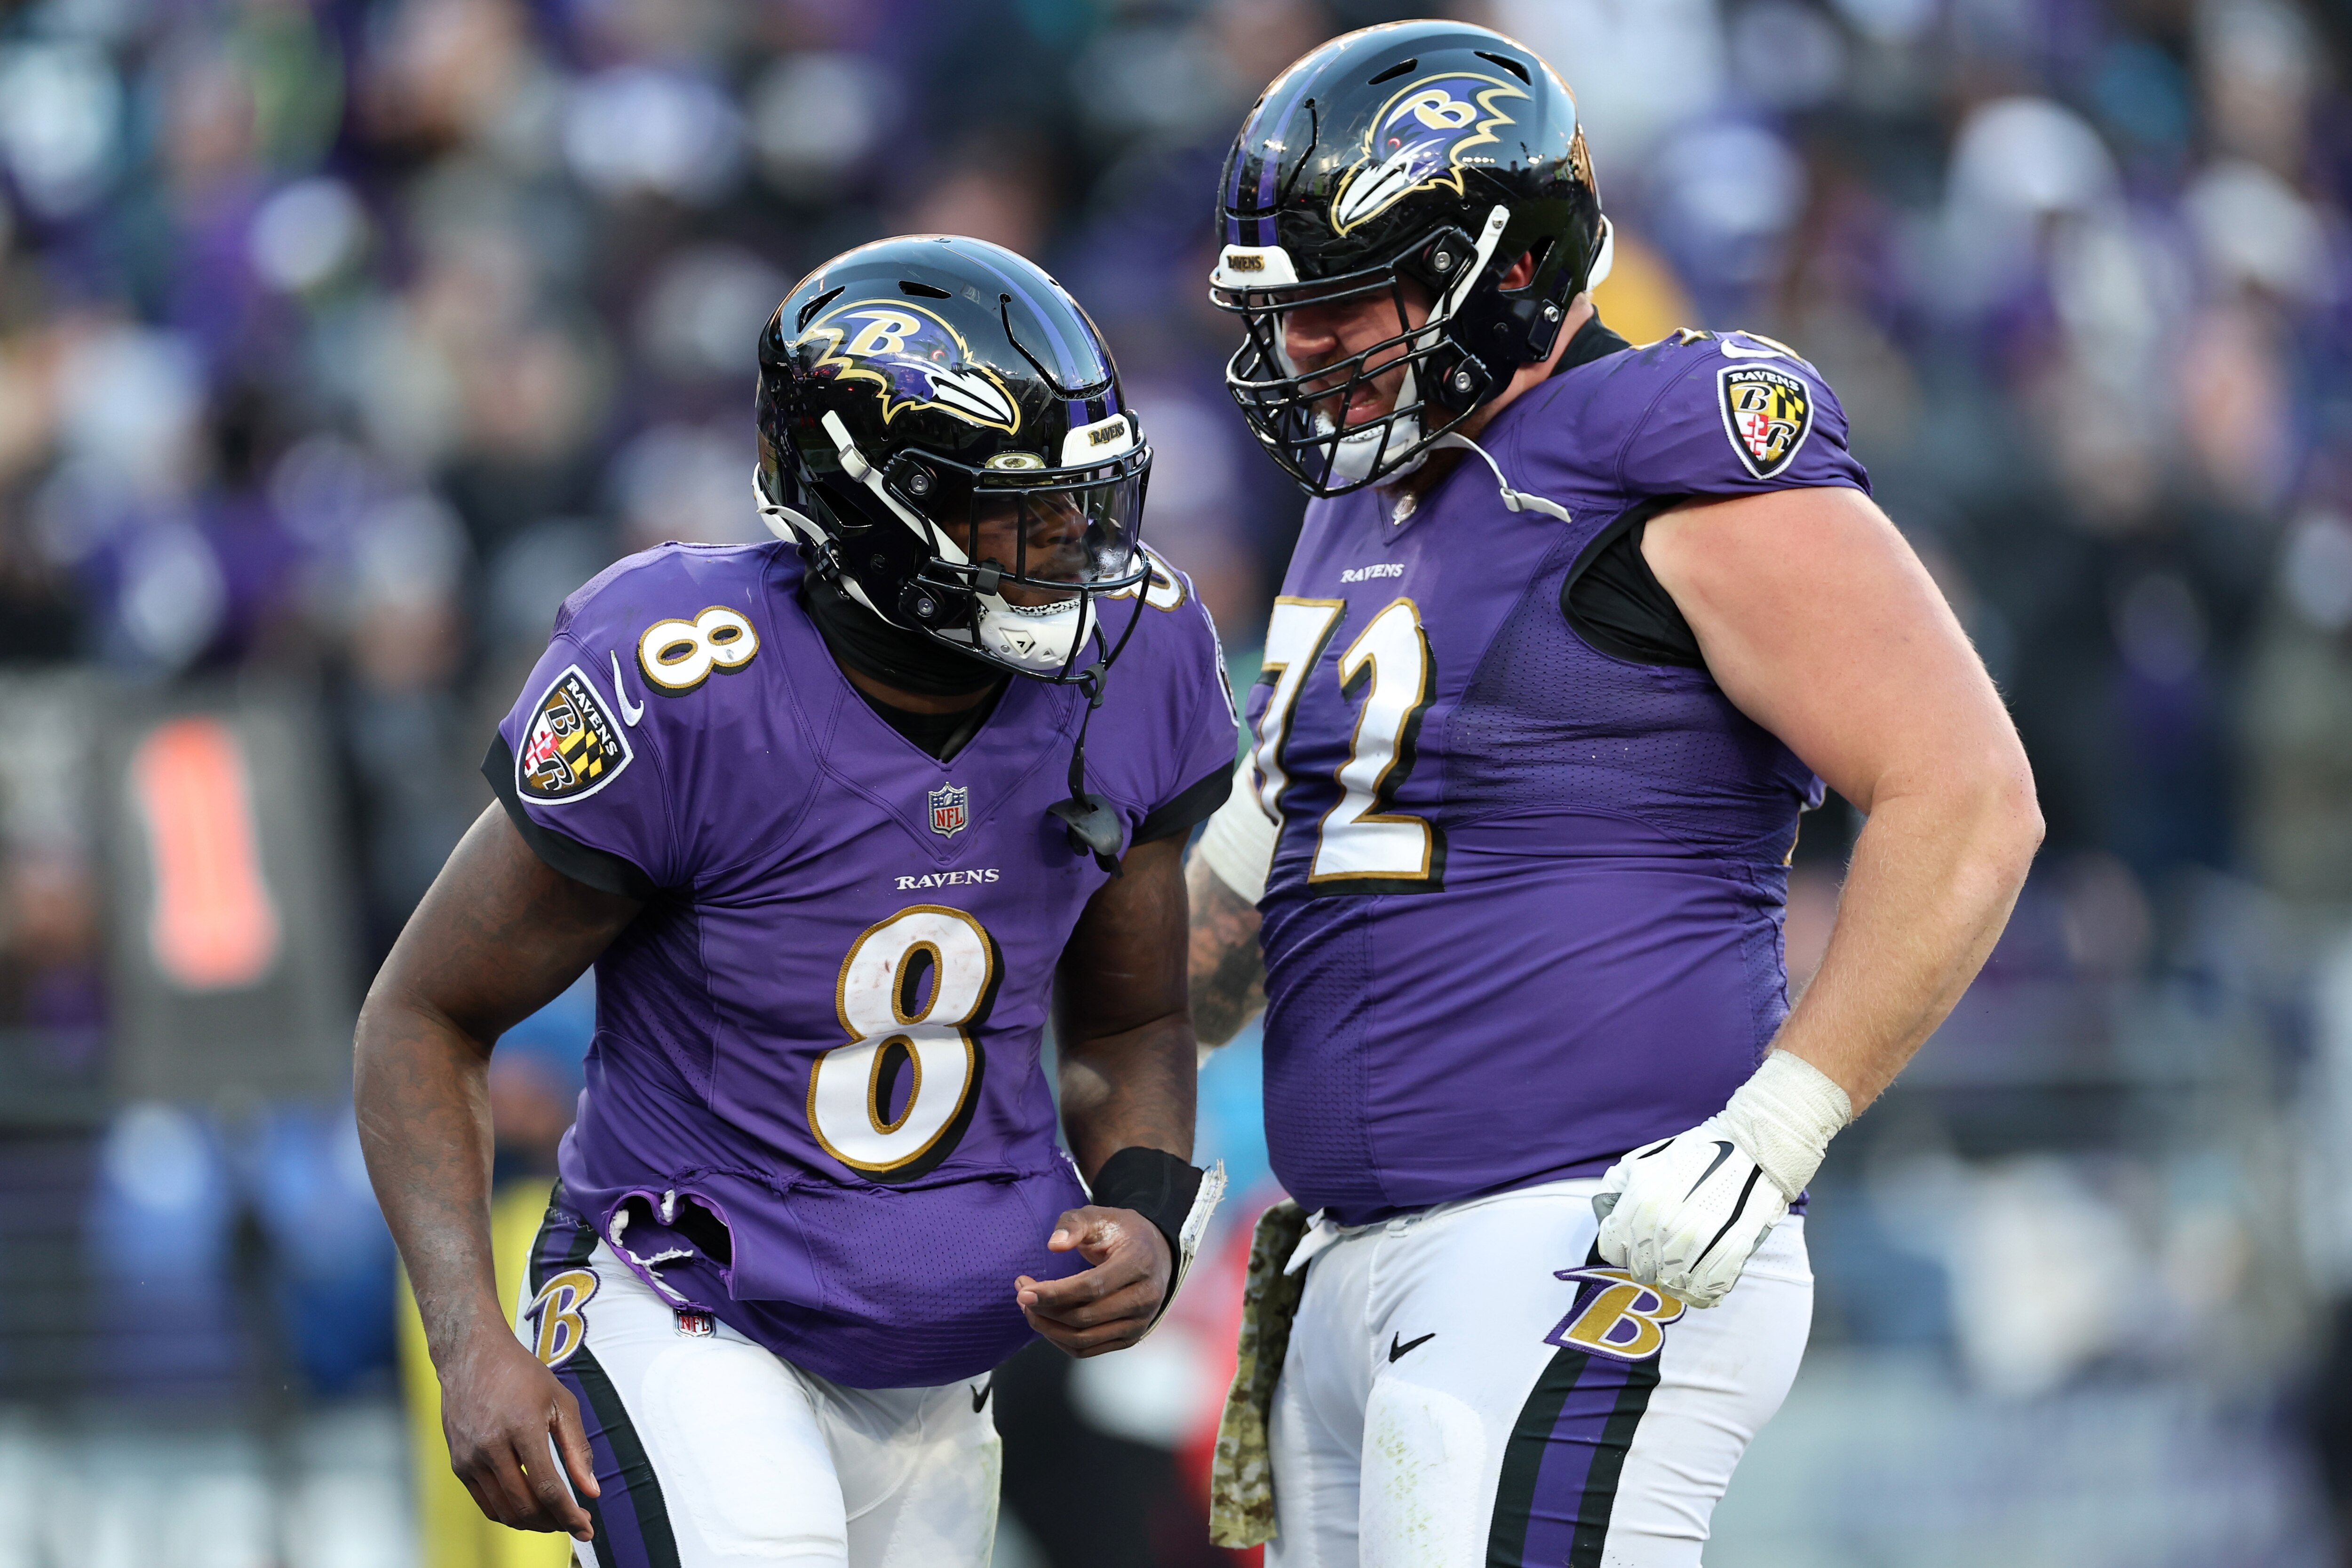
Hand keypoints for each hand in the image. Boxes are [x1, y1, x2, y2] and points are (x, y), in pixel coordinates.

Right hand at [439, 1329, 600, 1538]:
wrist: (472, 1356)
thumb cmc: (522, 1375)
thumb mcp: (561, 1401)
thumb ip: (577, 1448)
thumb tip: (592, 1491)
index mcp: (521, 1427)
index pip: (547, 1486)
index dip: (569, 1514)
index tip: (586, 1528)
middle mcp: (490, 1446)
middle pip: (524, 1505)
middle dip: (553, 1523)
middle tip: (574, 1523)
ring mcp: (469, 1458)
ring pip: (503, 1510)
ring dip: (532, 1522)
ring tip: (555, 1518)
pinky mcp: (458, 1464)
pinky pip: (485, 1503)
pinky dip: (509, 1512)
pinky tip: (529, 1508)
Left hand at [1015, 1205, 1172, 1356]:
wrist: (1155, 1254)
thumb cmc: (1120, 1232)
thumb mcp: (1098, 1217)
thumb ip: (1073, 1224)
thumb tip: (1053, 1245)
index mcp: (1139, 1262)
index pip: (1092, 1286)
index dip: (1054, 1293)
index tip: (1023, 1291)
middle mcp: (1145, 1297)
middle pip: (1085, 1316)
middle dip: (1045, 1309)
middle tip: (1021, 1293)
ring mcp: (1140, 1322)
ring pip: (1083, 1339)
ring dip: (1048, 1327)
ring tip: (1029, 1307)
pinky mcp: (1130, 1337)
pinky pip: (1088, 1349)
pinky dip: (1060, 1340)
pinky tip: (1046, 1321)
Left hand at [1592, 1117, 1788, 1309]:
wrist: (1751, 1148)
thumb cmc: (1695, 1154)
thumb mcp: (1642, 1160)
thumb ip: (1616, 1187)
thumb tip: (1605, 1213)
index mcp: (1640, 1202)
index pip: (1614, 1250)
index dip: (1624, 1250)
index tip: (1637, 1247)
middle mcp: (1663, 1225)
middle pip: (1642, 1271)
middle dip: (1650, 1265)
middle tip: (1665, 1253)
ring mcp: (1696, 1242)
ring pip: (1672, 1285)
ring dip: (1677, 1280)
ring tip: (1687, 1264)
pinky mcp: (1728, 1254)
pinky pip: (1704, 1292)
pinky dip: (1702, 1291)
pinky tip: (1705, 1277)